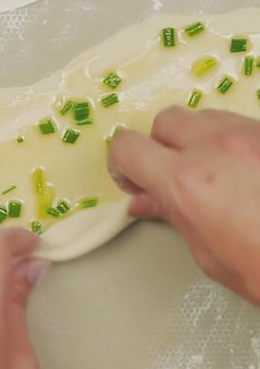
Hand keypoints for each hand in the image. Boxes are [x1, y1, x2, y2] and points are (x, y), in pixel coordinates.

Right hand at [109, 107, 259, 302]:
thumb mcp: (207, 252)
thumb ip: (171, 215)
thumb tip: (143, 200)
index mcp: (186, 181)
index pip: (127, 146)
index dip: (121, 164)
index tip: (134, 184)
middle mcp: (215, 146)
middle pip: (166, 120)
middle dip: (160, 145)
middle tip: (172, 177)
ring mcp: (253, 135)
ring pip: (205, 116)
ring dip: (196, 139)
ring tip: (214, 175)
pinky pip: (241, 125)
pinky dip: (230, 143)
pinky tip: (247, 174)